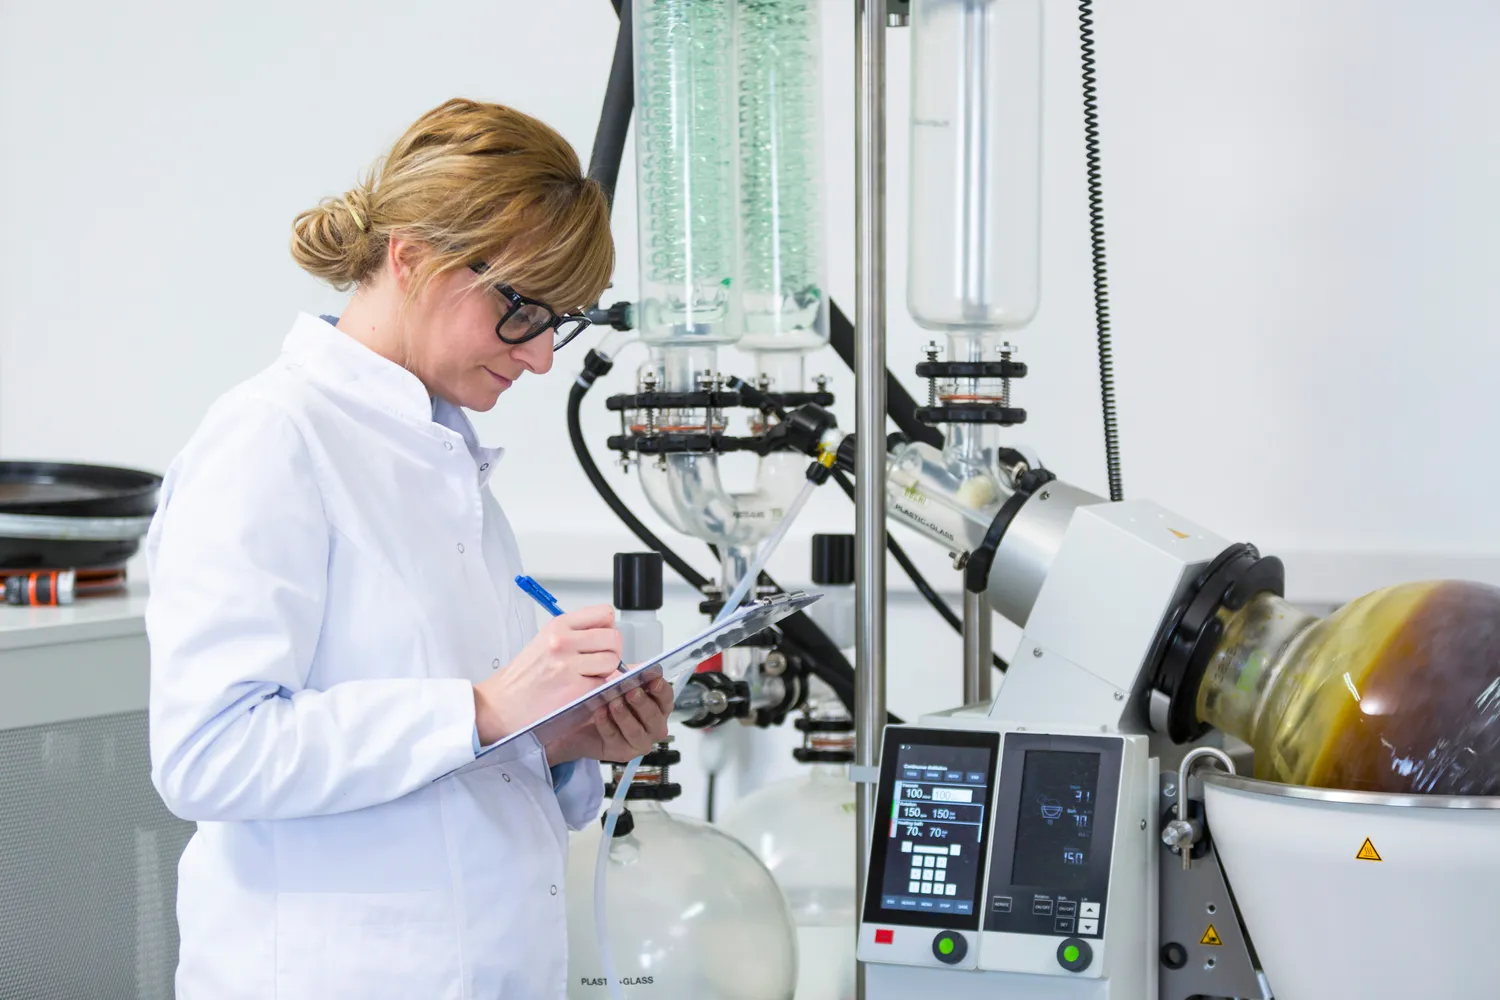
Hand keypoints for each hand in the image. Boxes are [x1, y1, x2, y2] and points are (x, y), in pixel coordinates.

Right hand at [473, 605, 621, 745]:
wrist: (502, 704)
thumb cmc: (524, 676)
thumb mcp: (546, 641)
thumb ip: (577, 634)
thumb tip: (611, 634)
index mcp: (558, 625)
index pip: (604, 614)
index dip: (609, 628)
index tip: (602, 639)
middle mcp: (563, 641)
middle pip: (613, 637)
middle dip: (612, 651)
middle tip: (598, 662)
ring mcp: (569, 665)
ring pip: (612, 661)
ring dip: (606, 671)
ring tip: (587, 676)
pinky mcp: (574, 689)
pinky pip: (603, 684)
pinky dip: (597, 689)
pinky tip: (580, 690)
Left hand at [544, 675, 673, 765]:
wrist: (582, 723)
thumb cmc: (607, 700)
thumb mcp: (620, 682)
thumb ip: (633, 676)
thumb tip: (643, 668)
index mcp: (658, 708)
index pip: (666, 699)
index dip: (662, 690)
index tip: (654, 681)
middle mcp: (653, 727)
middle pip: (654, 717)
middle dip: (643, 704)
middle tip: (631, 692)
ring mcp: (639, 742)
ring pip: (636, 732)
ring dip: (625, 716)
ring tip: (614, 703)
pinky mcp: (622, 753)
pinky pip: (615, 738)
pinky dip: (607, 724)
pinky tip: (599, 713)